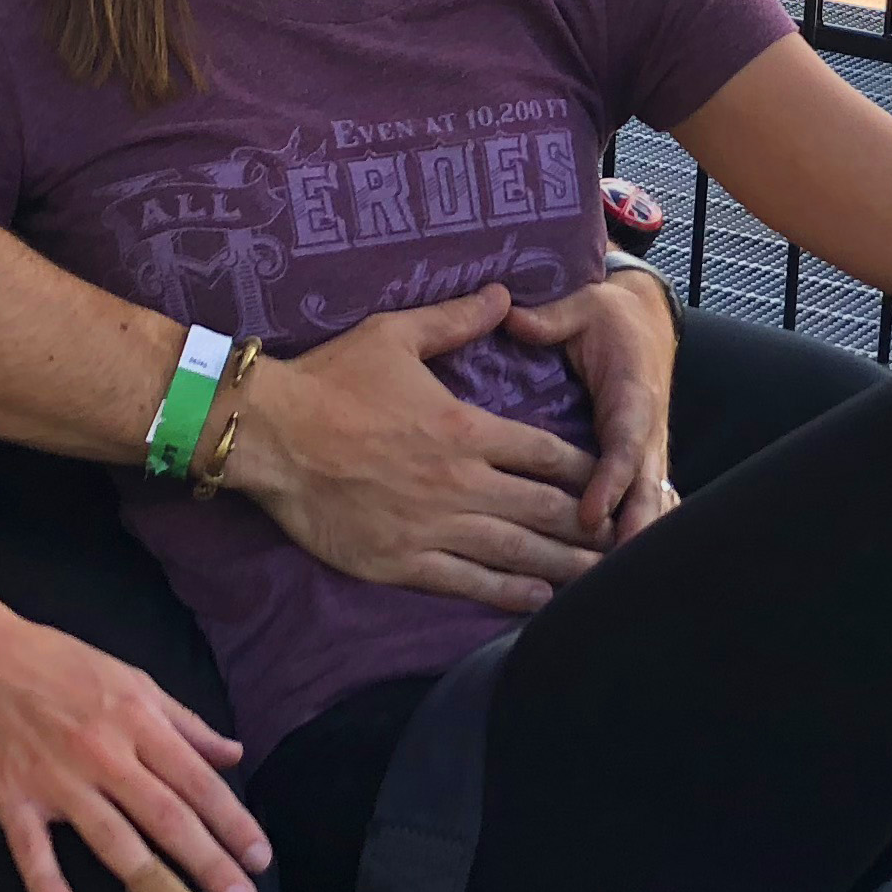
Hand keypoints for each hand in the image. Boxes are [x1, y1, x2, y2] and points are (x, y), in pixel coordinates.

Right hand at [0, 589, 270, 891]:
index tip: (261, 859)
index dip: (233, 823)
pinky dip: (46, 883)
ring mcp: (56, 780)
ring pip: (112, 837)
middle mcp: (105, 755)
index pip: (198, 782)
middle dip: (209, 863)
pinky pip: (31, 848)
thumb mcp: (133, 679)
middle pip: (166, 817)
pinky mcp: (11, 798)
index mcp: (139, 722)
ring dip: (149, 881)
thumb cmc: (59, 663)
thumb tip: (233, 754)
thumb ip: (185, 722)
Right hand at [222, 284, 604, 611]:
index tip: (609, 479)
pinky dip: (507, 593)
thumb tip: (503, 293)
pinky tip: (538, 597)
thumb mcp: (395, 335)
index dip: (584, 469)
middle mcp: (460, 482)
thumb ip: (456, 319)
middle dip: (589, 525)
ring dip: (562, 564)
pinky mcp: (402, 561)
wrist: (268, 433)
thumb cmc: (329, 380)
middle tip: (624, 540)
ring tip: (599, 577)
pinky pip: (467, 583)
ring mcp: (433, 526)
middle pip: (545, 509)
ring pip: (516, 552)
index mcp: (466, 428)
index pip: (545, 453)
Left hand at [505, 265, 678, 542]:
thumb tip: (511, 317)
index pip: (626, 443)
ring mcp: (648, 449)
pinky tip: (623, 568)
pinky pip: (643, 501)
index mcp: (633, 393)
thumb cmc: (609, 318)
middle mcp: (646, 429)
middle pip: (645, 486)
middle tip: (611, 568)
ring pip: (649, 501)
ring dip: (636, 538)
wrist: (647, 321)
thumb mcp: (584, 307)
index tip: (591, 514)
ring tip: (614, 582)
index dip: (611, 480)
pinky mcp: (641, 461)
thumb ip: (551, 319)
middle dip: (633, 528)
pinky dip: (637, 532)